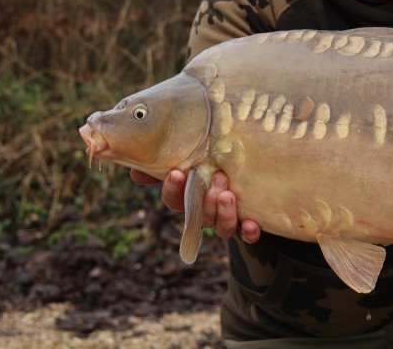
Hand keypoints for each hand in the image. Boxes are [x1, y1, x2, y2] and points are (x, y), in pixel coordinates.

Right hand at [130, 168, 261, 242]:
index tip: (178, 173)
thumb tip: (135, 171)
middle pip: (201, 216)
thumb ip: (167, 162)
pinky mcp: (250, 225)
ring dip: (224, 214)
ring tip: (228, 195)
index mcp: (191, 197)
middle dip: (206, 200)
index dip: (173, 190)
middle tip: (218, 178)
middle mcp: (208, 212)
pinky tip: (251, 223)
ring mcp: (229, 220)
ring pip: (222, 228)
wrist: (258, 169)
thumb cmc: (216, 160)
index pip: (175, 201)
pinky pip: (247, 236)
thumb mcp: (195, 156)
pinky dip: (248, 232)